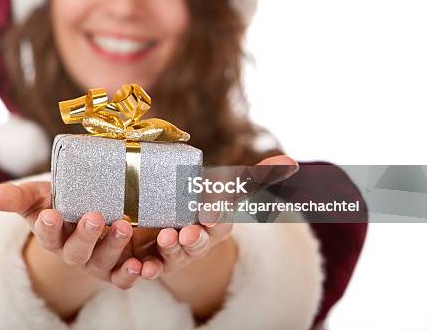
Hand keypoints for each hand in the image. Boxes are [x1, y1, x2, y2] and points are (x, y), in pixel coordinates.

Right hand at [0, 181, 143, 289]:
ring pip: (103, 262)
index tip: (50, 213)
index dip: (48, 226)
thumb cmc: (60, 202)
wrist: (90, 208)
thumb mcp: (39, 196)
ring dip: (113, 247)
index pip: (47, 233)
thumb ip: (17, 196)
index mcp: (53, 236)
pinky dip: (132, 274)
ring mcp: (97, 262)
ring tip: (122, 226)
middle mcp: (74, 253)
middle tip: (93, 216)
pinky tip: (141, 264)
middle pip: (77, 251)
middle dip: (85, 236)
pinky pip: (124, 277)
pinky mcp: (119, 266)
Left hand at [129, 154, 299, 279]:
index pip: (221, 222)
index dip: (217, 218)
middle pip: (199, 243)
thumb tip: (291, 161)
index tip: (210, 213)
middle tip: (189, 232)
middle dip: (196, 239)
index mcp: (214, 224)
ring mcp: (175, 255)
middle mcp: (197, 242)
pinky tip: (140, 267)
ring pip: (174, 256)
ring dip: (171, 250)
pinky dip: (145, 270)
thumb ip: (252, 177)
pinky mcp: (153, 262)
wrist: (165, 228)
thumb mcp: (220, 188)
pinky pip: (150, 269)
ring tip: (166, 237)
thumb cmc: (197, 205)